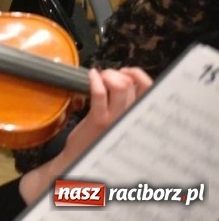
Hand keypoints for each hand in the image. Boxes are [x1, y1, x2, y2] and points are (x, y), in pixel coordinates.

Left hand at [17, 67, 151, 203]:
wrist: (81, 160)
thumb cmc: (99, 139)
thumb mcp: (119, 124)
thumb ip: (126, 106)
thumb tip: (127, 80)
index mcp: (137, 119)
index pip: (150, 92)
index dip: (140, 76)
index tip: (128, 72)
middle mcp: (131, 119)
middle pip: (133, 86)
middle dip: (120, 73)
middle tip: (109, 75)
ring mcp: (115, 120)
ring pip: (119, 87)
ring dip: (108, 75)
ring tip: (100, 76)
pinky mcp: (99, 121)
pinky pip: (100, 94)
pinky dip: (95, 80)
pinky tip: (91, 76)